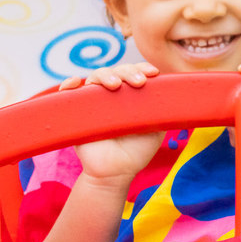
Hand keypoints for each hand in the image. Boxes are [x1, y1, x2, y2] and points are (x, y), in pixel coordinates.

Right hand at [59, 62, 163, 182]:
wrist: (115, 173)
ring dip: (104, 75)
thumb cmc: (136, 152)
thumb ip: (161, 112)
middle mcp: (112, 95)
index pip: (134, 73)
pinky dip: (69, 85)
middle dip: (127, 71)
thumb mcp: (155, 130)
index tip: (152, 73)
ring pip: (95, 78)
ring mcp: (93, 101)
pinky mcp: (77, 112)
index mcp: (131, 96)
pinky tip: (74, 83)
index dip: (142, 68)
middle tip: (138, 82)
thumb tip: (171, 94)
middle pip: (116, 71)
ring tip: (114, 85)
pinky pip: (69, 93)